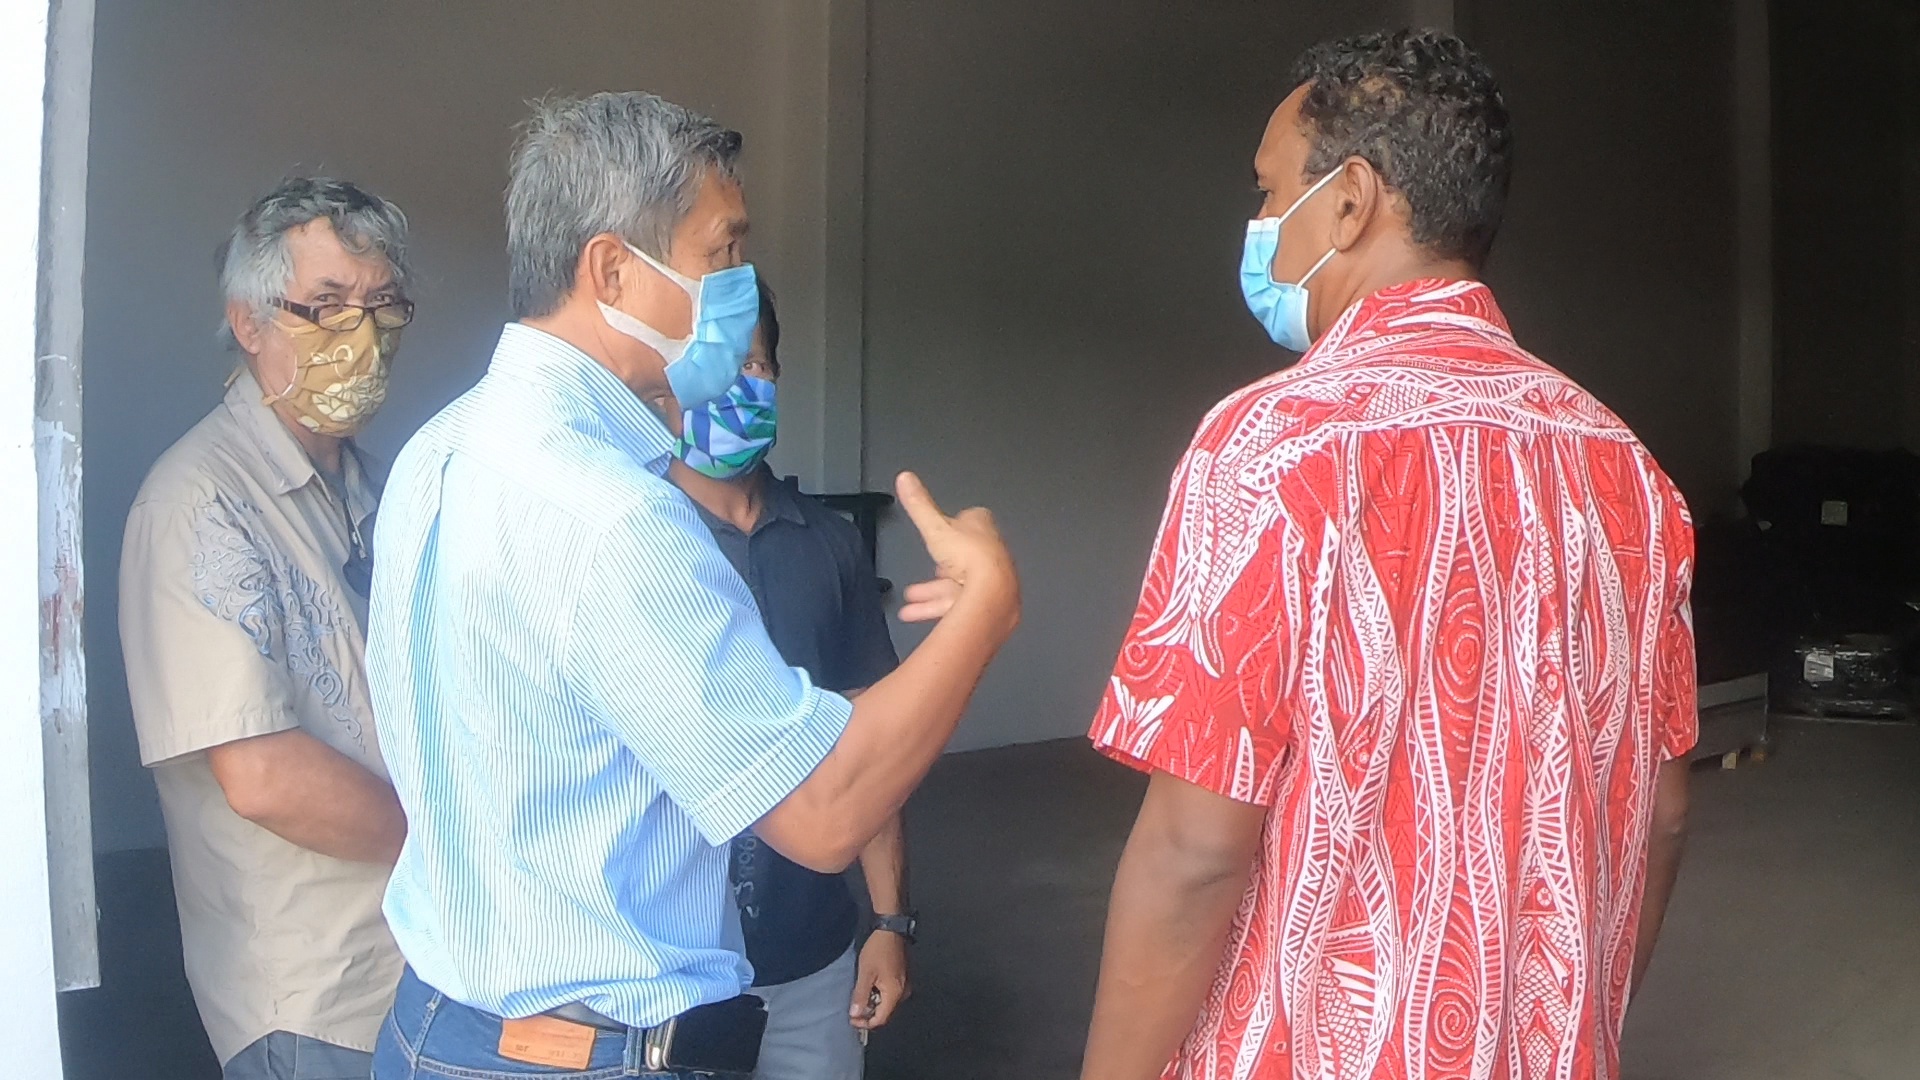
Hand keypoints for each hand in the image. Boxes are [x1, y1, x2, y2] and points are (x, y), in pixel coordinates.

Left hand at [850, 930, 911, 1031]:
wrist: (890, 930)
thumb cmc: (878, 950)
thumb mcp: (865, 974)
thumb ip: (860, 996)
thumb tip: (855, 1014)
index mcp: (895, 993)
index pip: (881, 1019)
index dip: (865, 1023)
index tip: (852, 1019)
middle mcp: (903, 993)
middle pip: (885, 1013)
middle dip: (868, 1014)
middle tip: (854, 1009)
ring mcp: (904, 985)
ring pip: (887, 1004)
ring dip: (873, 1004)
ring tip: (859, 997)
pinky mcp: (903, 978)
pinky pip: (890, 994)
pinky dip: (879, 995)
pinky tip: (869, 987)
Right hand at [893, 471, 1018, 626]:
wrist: (992, 594)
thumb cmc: (970, 557)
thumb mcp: (935, 527)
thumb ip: (919, 505)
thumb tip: (905, 478)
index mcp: (982, 527)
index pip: (969, 519)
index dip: (953, 525)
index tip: (939, 530)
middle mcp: (990, 551)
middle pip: (962, 554)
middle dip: (941, 564)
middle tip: (927, 571)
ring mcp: (990, 578)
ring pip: (957, 583)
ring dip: (933, 591)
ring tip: (912, 597)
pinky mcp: (986, 601)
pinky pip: (957, 603)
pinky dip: (937, 607)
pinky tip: (918, 613)